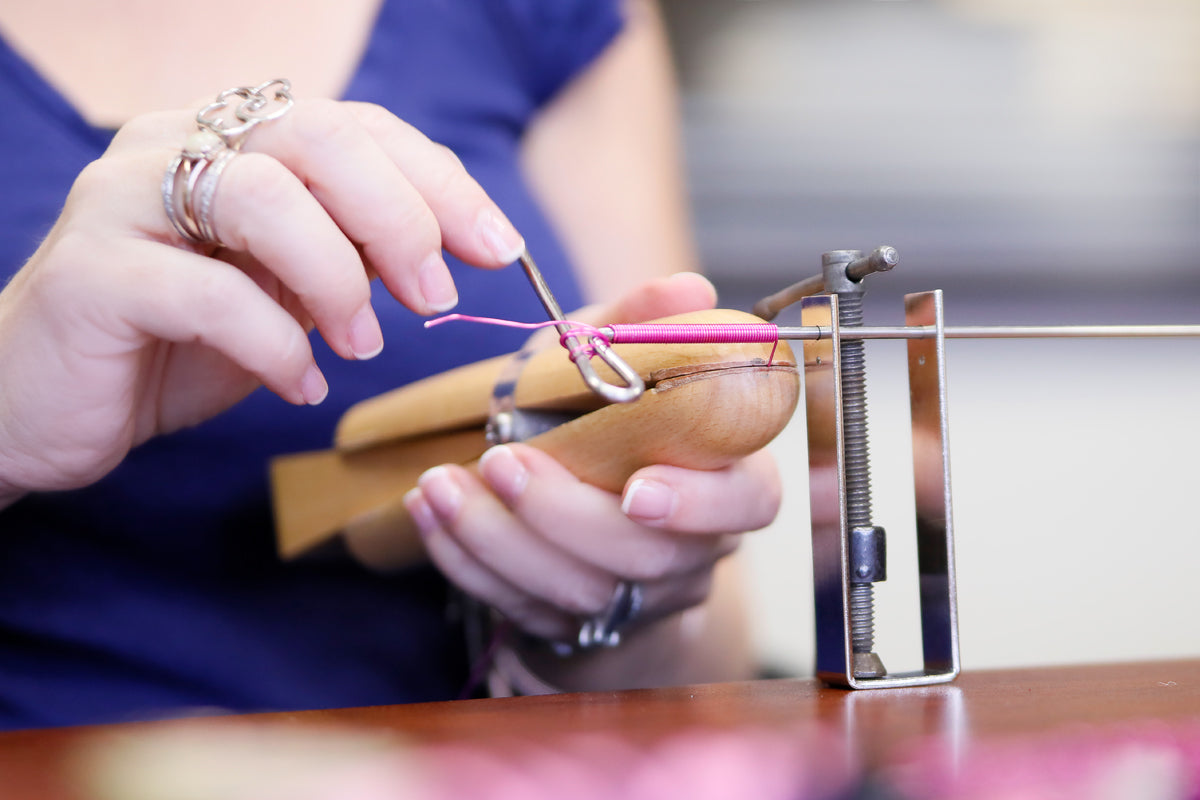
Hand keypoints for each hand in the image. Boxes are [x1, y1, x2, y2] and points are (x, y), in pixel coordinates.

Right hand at [0, 99, 523, 505]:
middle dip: (401, 219)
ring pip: (260, 197)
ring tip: (363, 343)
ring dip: (337, 277)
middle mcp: (174, 145)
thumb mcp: (282, 291)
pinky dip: (275, 343)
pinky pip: (207, 293)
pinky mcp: (90, 276)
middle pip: (317, 138)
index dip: (438, 182)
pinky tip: (298, 382)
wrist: (43, 404)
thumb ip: (348, 255)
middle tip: (435, 298)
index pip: (355, 127)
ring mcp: (122, 202)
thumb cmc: (174, 343)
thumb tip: (449, 251)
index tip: (498, 247)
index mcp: (229, 140)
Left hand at [402, 273, 783, 641]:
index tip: (636, 488)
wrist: (580, 495)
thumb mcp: (625, 361)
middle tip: (501, 461)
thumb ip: (649, 326)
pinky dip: (468, 562)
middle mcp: (690, 550)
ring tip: (440, 485)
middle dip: (564, 514)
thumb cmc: (614, 420)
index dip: (699, 504)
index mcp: (725, 481)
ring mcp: (632, 599)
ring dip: (499, 540)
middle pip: (646, 559)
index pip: (745, 505)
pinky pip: (521, 609)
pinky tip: (429, 514)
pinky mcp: (572, 625)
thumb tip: (688, 289)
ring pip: (577, 592)